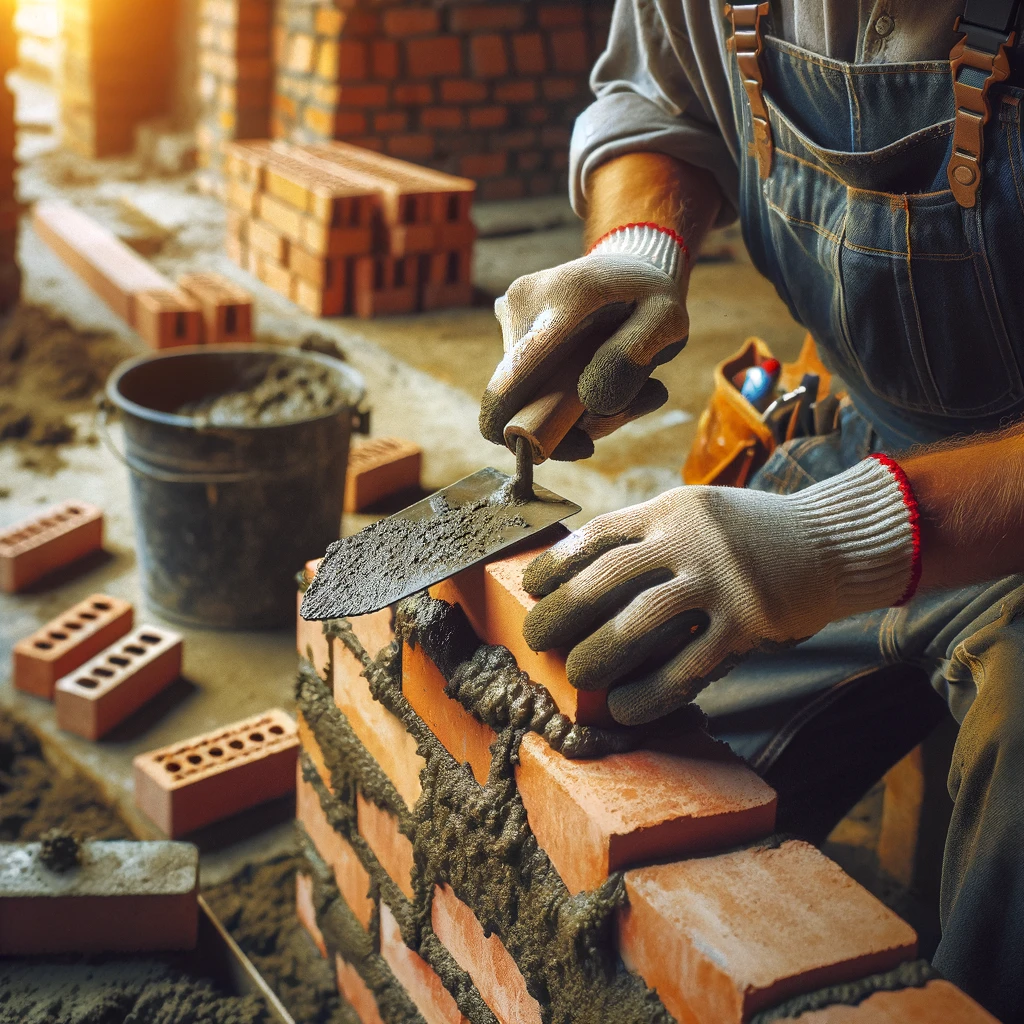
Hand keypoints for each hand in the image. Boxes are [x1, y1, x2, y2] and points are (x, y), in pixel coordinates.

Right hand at [479, 224, 689, 460]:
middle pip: (524, 397)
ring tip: (614, 382)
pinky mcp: (508, 321)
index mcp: (561, 301)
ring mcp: (509, 311)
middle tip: (620, 408)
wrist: (629, 261)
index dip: (526, 432)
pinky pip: (526, 376)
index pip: (514, 382)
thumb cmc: (650, 295)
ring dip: (568, 407)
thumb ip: (636, 355)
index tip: (580, 446)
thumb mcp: (667, 320)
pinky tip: (589, 372)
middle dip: (569, 421)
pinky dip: (558, 390)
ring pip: (525, 391)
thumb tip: (592, 401)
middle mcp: (521, 303)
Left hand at [521, 457, 918, 724]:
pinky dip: (652, 692)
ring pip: (640, 622)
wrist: (835, 540)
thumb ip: (655, 536)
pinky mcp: (750, 618)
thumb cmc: (755, 533)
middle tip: (534, 638)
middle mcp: (691, 538)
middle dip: (562, 612)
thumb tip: (591, 573)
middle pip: (608, 578)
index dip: (558, 562)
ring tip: (575, 675)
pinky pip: (689, 665)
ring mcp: (721, 578)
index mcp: (672, 510)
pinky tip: (627, 707)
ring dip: (599, 654)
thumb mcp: (701, 514)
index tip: (531, 587)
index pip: (600, 534)